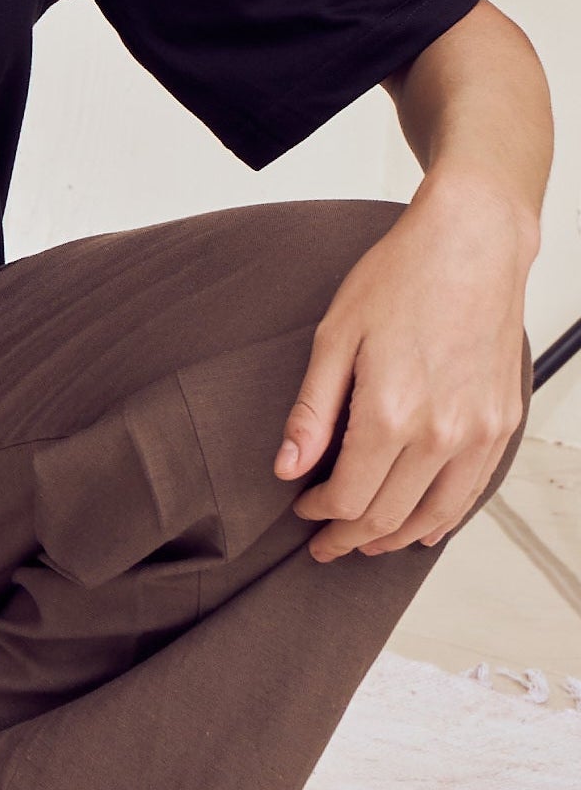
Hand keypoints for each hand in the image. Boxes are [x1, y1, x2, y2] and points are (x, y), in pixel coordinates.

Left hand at [277, 176, 533, 560]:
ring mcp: (480, 431)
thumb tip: (287, 467)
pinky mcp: (503, 422)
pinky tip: (425, 525)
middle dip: (350, 537)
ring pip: (435, 514)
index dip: (319, 514)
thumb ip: (312, 411)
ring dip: (397, 537)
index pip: (348, 497)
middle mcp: (441, 433)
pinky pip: (473, 490)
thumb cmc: (400, 278)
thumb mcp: (335, 337)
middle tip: (324, 545)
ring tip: (366, 543)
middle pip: (388, 514)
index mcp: (391, 413)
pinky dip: (445, 516)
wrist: (472, 244)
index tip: (300, 510)